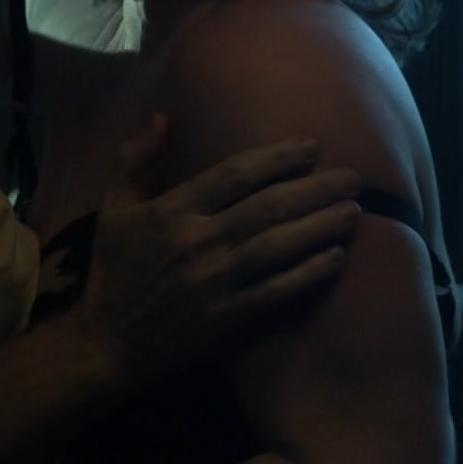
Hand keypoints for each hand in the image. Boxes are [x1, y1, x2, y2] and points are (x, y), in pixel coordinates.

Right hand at [66, 114, 361, 381]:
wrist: (108, 345)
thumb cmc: (114, 272)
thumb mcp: (112, 209)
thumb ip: (135, 161)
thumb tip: (162, 119)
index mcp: (171, 211)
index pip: (235, 174)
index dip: (278, 157)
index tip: (313, 146)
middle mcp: (196, 242)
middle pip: (268, 207)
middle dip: (316, 188)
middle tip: (353, 177)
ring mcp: (215, 282)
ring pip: (279, 246)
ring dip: (321, 226)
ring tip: (354, 211)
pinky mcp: (227, 318)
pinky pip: (278, 291)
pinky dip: (310, 273)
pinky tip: (336, 257)